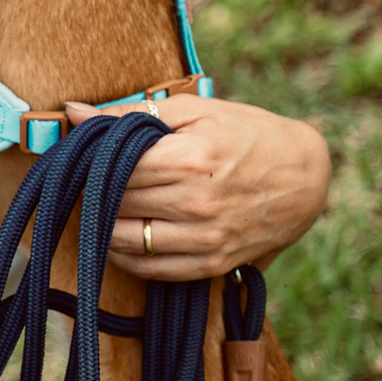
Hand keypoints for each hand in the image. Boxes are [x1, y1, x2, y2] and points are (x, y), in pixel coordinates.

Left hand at [65, 94, 330, 282]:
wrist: (307, 176)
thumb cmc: (248, 134)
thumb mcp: (195, 110)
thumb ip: (131, 113)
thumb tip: (75, 112)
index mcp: (190, 158)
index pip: (114, 168)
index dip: (90, 163)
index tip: (82, 158)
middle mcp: (196, 202)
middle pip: (116, 203)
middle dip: (93, 192)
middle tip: (84, 182)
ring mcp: (206, 238)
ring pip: (126, 240)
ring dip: (102, 227)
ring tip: (99, 209)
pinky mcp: (213, 264)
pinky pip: (153, 271)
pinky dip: (127, 257)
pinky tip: (121, 238)